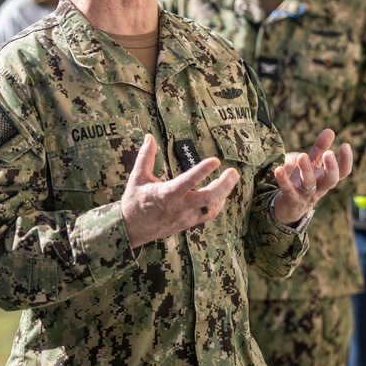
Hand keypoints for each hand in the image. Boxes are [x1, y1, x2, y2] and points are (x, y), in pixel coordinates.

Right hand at [121, 134, 239, 247]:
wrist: (132, 229)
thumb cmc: (134, 201)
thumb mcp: (137, 176)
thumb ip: (145, 156)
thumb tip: (149, 136)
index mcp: (166, 194)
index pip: (188, 181)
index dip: (202, 171)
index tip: (215, 160)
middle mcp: (179, 207)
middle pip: (208, 197)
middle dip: (224, 185)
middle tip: (233, 171)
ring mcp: (186, 216)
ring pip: (211, 206)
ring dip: (224, 192)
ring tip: (231, 177)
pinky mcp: (188, 223)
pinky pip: (208, 214)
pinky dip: (217, 203)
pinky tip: (221, 193)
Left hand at [272, 128, 352, 225]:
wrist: (289, 209)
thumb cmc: (304, 183)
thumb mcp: (313, 166)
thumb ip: (320, 149)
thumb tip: (330, 130)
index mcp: (326, 179)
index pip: (342, 172)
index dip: (346, 160)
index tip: (345, 145)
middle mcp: (319, 188)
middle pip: (331, 180)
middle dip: (331, 167)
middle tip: (329, 153)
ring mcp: (305, 195)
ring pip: (309, 184)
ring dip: (306, 170)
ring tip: (302, 156)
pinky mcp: (291, 199)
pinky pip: (288, 190)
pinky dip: (283, 180)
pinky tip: (278, 169)